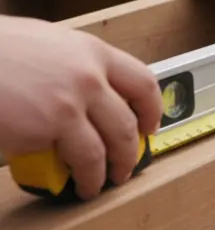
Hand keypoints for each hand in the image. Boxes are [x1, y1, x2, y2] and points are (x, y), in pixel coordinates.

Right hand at [0, 18, 161, 199]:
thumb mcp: (47, 45)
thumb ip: (73, 66)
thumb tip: (87, 92)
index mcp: (91, 51)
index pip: (142, 81)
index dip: (152, 109)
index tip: (150, 125)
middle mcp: (90, 76)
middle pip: (128, 121)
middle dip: (131, 150)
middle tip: (127, 165)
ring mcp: (72, 102)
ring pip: (109, 147)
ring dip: (110, 171)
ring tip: (100, 184)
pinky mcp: (50, 127)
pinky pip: (79, 159)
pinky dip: (82, 177)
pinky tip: (77, 185)